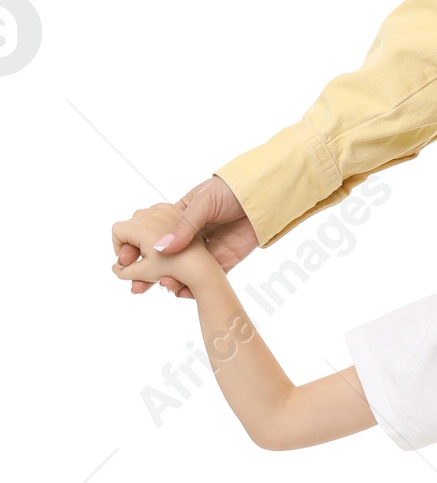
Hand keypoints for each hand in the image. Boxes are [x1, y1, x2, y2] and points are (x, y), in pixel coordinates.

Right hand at [111, 177, 254, 299]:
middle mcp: (190, 236)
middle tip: (137, 286)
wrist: (265, 196)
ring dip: (169, 281)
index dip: (137, 248)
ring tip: (164, 287)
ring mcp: (206, 250)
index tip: (126, 260)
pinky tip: (181, 292)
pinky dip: (192, 288)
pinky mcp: (223, 261)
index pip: (151, 236)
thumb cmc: (232, 189)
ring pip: (182, 271)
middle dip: (148, 273)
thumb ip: (184, 225)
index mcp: (178, 217)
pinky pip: (205, 279)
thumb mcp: (203, 202)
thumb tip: (162, 247)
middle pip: (164, 258)